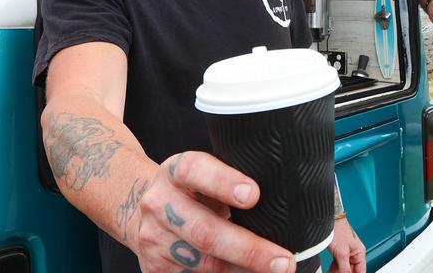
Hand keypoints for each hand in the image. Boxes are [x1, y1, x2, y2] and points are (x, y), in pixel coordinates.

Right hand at [134, 151, 295, 272]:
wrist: (148, 209)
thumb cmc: (193, 190)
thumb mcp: (204, 174)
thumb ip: (232, 181)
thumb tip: (283, 204)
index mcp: (174, 172)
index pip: (194, 170)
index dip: (223, 182)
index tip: (254, 194)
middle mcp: (159, 204)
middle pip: (204, 231)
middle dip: (248, 249)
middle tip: (283, 260)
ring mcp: (154, 239)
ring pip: (203, 263)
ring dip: (243, 271)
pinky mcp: (155, 269)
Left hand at [328, 216, 366, 272]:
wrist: (328, 219)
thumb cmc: (338, 230)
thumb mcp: (341, 253)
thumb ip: (344, 267)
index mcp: (360, 253)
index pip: (361, 271)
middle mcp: (355, 253)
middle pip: (352, 270)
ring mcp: (347, 253)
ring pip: (344, 268)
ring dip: (338, 272)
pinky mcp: (339, 252)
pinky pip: (338, 264)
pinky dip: (335, 269)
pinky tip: (331, 272)